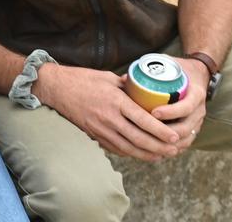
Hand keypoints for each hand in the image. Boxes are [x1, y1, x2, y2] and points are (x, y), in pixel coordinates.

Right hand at [35, 64, 179, 161]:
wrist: (56, 88)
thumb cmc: (82, 79)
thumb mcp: (108, 76)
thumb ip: (127, 85)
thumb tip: (144, 88)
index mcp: (115, 101)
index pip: (143, 120)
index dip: (161, 131)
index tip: (175, 135)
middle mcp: (109, 118)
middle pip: (139, 139)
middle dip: (160, 146)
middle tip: (174, 149)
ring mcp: (100, 129)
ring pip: (129, 148)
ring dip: (148, 154)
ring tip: (163, 155)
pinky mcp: (94, 135)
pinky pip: (116, 149)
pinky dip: (131, 153)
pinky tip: (142, 154)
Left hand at [150, 56, 209, 154]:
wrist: (198, 74)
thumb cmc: (179, 70)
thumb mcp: (167, 64)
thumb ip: (149, 69)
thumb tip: (124, 79)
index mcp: (196, 93)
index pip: (186, 106)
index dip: (171, 112)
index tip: (154, 113)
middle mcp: (200, 109)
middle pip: (186, 127)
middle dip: (166, 133)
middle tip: (147, 133)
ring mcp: (199, 120)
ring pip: (187, 138)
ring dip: (169, 143)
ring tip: (151, 145)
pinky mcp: (195, 127)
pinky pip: (187, 141)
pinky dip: (174, 147)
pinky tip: (160, 150)